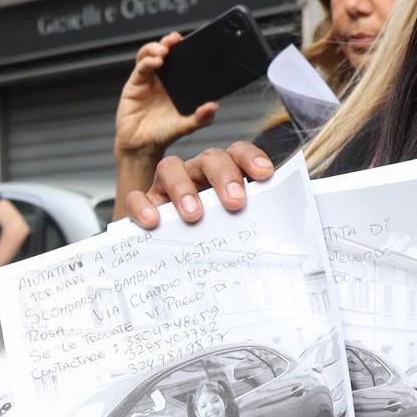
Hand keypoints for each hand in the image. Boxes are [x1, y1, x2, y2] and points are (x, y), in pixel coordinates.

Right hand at [115, 33, 215, 160]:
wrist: (142, 147)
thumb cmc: (163, 135)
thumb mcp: (186, 126)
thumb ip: (200, 117)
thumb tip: (214, 106)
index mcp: (176, 85)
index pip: (180, 60)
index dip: (183, 49)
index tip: (191, 42)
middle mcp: (161, 80)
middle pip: (163, 52)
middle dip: (169, 42)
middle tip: (176, 39)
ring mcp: (147, 81)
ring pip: (148, 56)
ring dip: (155, 48)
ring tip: (164, 50)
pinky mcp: (134, 85)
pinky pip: (140, 68)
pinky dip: (147, 62)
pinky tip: (156, 62)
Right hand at [118, 140, 277, 230]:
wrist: (177, 263)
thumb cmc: (214, 240)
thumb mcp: (236, 229)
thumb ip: (253, 222)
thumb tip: (279, 231)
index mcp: (223, 175)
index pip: (238, 153)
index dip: (251, 158)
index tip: (265, 174)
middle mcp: (196, 174)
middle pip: (209, 158)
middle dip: (224, 176)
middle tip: (235, 202)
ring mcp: (167, 187)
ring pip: (170, 167)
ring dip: (183, 188)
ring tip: (193, 215)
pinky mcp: (144, 205)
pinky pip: (137, 197)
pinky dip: (143, 206)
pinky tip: (154, 221)